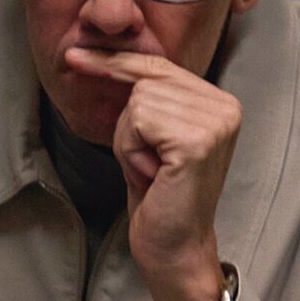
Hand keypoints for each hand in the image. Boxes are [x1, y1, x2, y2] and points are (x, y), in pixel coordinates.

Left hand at [65, 48, 236, 300]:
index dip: (113, 61)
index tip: (74, 55)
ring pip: (137, 102)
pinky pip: (137, 121)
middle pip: (144, 81)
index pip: (158, 65)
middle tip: (148, 164)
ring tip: (153, 170)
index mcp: (219, 100)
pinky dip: (131, 151)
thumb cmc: (157, 193)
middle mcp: (225, 105)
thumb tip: (96, 55)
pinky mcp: (196, 140)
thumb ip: (144, 96)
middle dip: (128, 124)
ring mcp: (215, 122)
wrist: (172, 245)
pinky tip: (153, 175)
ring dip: (129, 141)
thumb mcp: (149, 135)